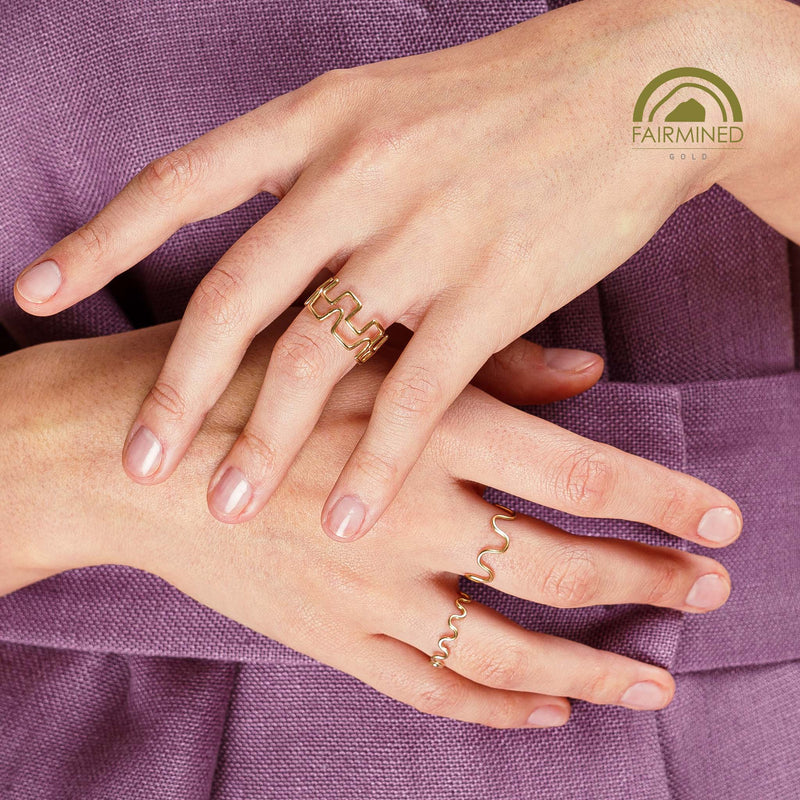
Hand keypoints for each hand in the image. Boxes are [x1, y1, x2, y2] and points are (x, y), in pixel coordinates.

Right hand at [1, 318, 741, 727]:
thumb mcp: (358, 342)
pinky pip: (426, 688)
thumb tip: (593, 376)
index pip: (577, 475)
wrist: (124, 448)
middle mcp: (406, 512)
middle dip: (645, 584)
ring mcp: (366, 587)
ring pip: (505, 649)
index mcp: (423, 425)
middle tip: (707, 594)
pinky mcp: (326, 634)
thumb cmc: (240, 372)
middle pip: (556, 566)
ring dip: (589, 671)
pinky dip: (493, 711)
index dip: (661, 502)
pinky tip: (545, 715)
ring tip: (654, 683)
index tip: (725, 523)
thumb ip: (482, 361)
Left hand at [14, 0, 784, 541]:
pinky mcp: (495, 289)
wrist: (636, 86)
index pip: (180, 183)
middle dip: (179, 384)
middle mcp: (357, 173)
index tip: (37, 293)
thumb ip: (326, 177)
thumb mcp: (393, 111)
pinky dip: (378, 460)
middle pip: (236, 294)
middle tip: (139, 456)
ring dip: (267, 440)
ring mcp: (425, 234)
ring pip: (318, 355)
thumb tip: (282, 250)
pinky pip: (418, 392)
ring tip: (228, 505)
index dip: (99, 239)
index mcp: (320, 120)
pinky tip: (351, 516)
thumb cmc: (508, 104)